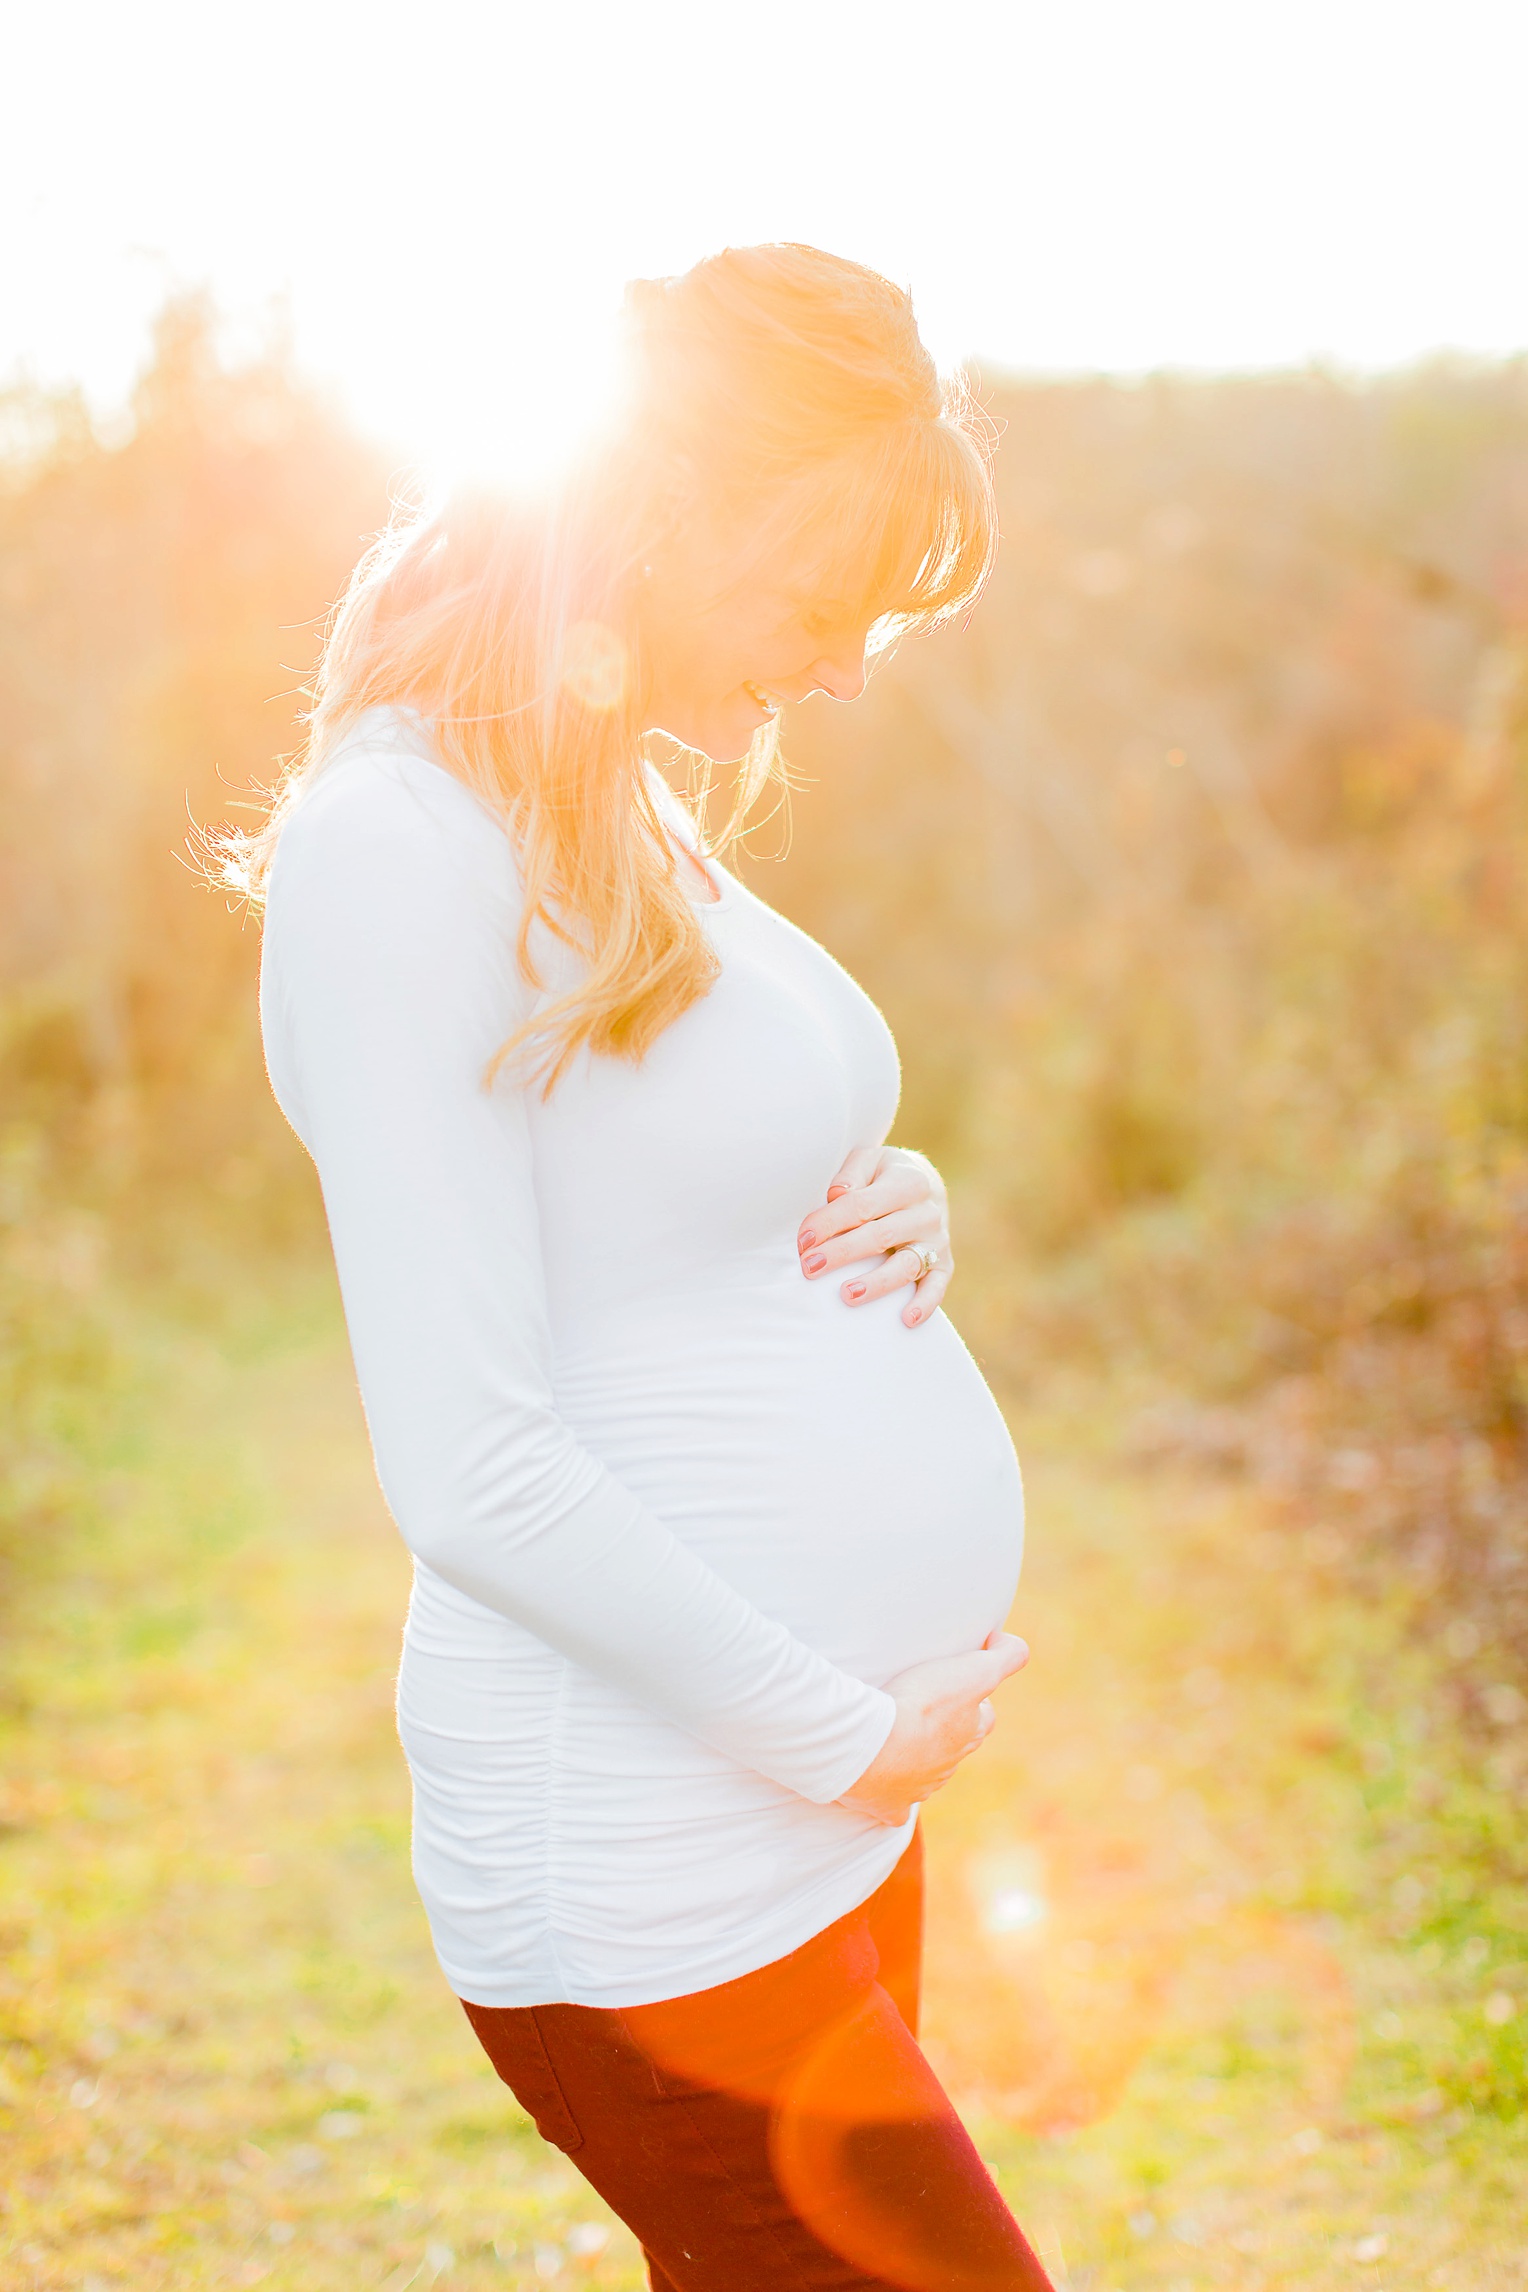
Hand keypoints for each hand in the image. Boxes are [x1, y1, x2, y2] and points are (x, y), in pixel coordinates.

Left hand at [796, 1144, 951, 1327]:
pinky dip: (925, 1304)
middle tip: (810, 1267)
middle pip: (880, 1236)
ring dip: (876, 1283)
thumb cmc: (885, 1175)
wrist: (926, 1183)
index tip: (803, 1240)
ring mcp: (937, 1241)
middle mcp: (926, 1213)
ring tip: (847, 1295)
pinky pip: (936, 1286)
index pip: (861, 1206)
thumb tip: (836, 1194)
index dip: (829, 1223)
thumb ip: (852, 1174)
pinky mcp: (944, 1263)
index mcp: (908, 1183)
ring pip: (906, 1265)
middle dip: (842, 1253)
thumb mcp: (869, 1160)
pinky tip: (906, 1320)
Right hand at [839, 1630, 1029, 1826]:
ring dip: (916, 1758)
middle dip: (946, 1730)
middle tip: (923, 1708)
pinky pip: (896, 1808)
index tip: (956, 1685)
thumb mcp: (974, 1670)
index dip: (975, 1701)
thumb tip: (1012, 1643)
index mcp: (971, 1734)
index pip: (985, 1717)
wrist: (874, 1745)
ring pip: (926, 1774)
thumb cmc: (922, 1705)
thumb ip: (1006, 1657)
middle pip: (956, 1747)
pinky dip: (893, 1800)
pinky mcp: (890, 1805)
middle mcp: (950, 1765)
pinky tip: (883, 1789)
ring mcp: (920, 1788)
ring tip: (895, 1737)